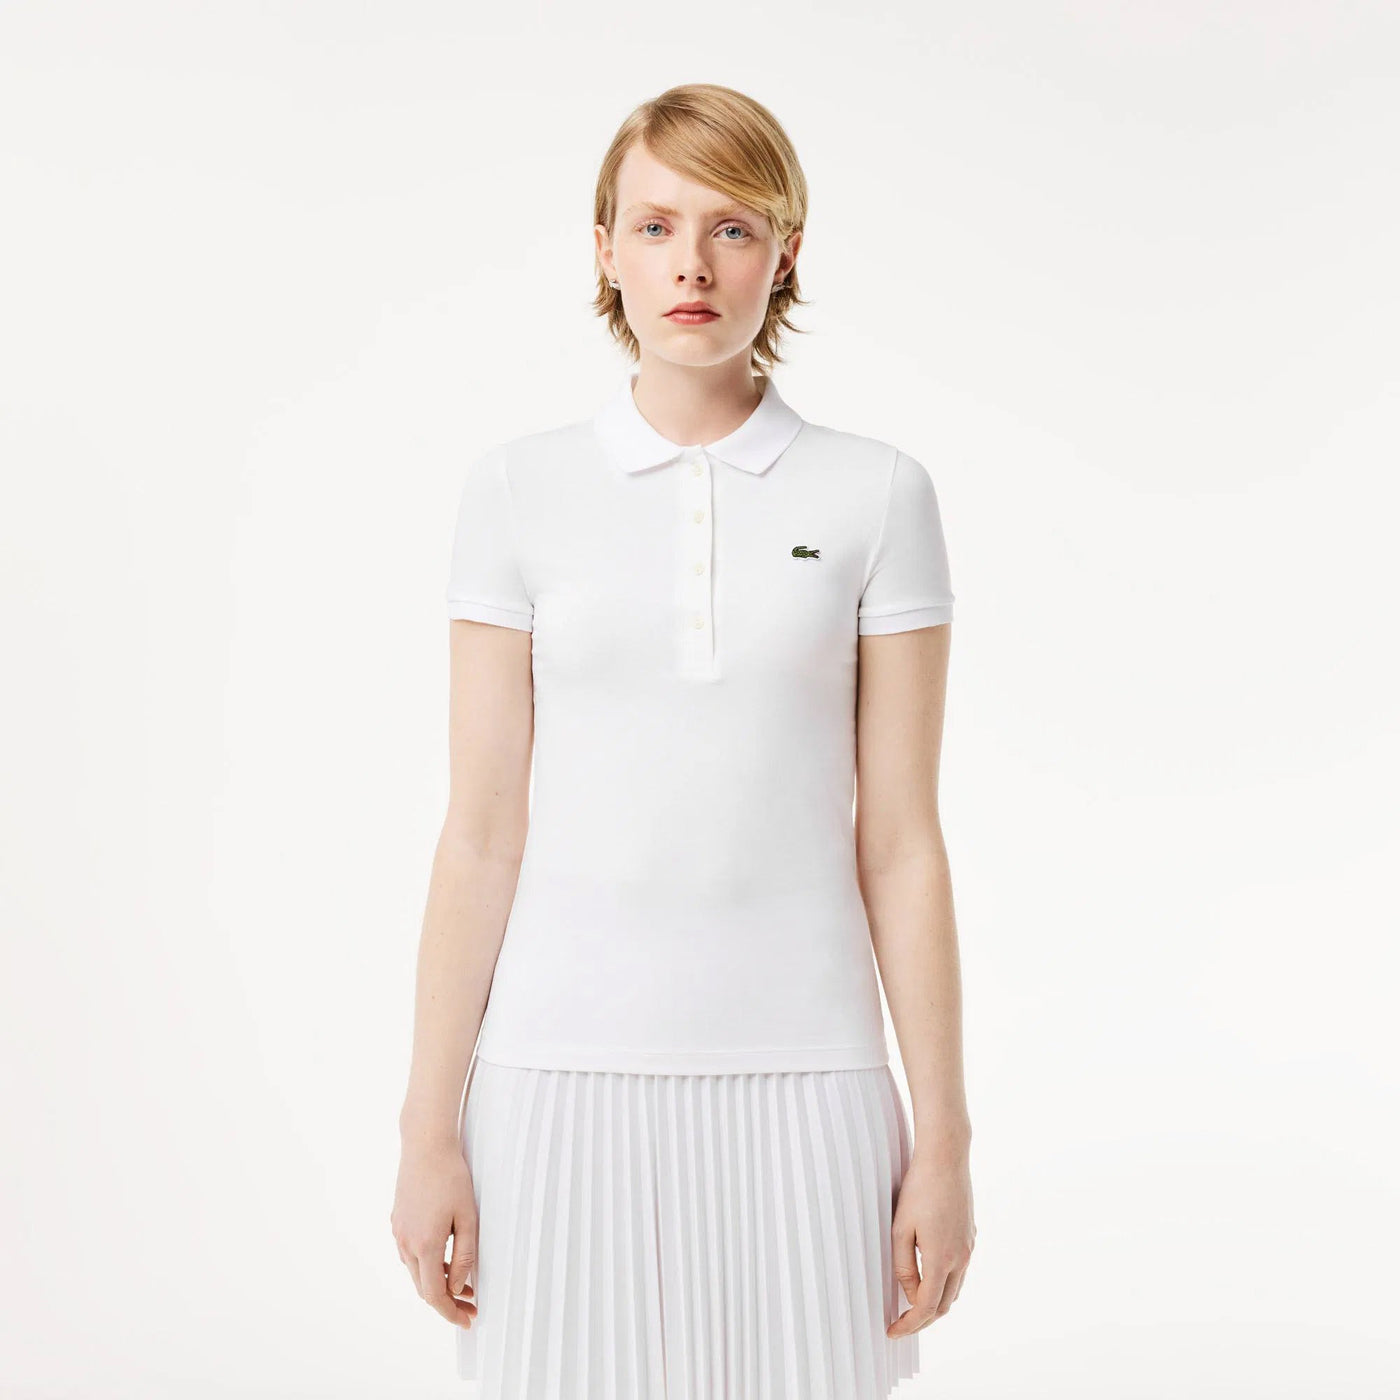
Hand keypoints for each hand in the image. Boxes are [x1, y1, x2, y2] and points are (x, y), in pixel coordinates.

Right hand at [389, 1139, 478, 1329]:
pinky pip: (411, 1254)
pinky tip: (445, 1259)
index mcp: (425, 1245)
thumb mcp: (468, 1217)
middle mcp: (406, 1243)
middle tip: (471, 1305)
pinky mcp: (397, 1222)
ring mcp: (398, 1232)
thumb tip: (459, 1287)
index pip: (434, 1294)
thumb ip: (464, 1255)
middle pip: (423, 1287)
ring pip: (416, 1272)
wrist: (425, 1145)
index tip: (468, 1321)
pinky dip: (427, 1265)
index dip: (450, 1312)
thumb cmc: (451, 1177)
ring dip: (437, 1283)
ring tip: (463, 1284)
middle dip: (447, 1301)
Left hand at [886, 1148, 974, 1337]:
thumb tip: (910, 1293)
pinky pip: (959, 1272)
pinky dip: (945, 1284)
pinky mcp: (970, 1236)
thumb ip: (904, 1265)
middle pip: (944, 1305)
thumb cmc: (919, 1188)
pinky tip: (929, 1278)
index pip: (926, 1307)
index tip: (892, 1332)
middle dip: (922, 1319)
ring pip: (954, 1290)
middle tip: (900, 1323)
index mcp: (942, 1258)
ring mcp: (969, 1247)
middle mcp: (961, 1258)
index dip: (909, 1324)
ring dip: (935, 1303)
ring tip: (912, 1306)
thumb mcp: (901, 1228)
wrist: (946, 1157)